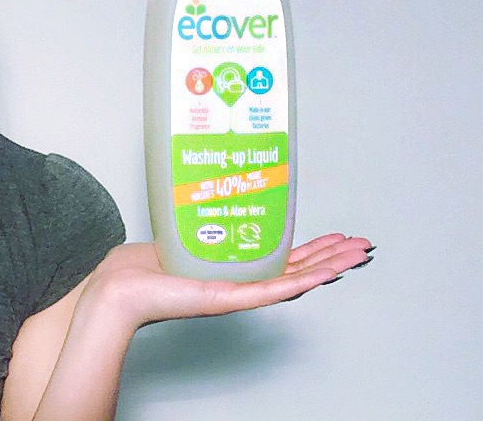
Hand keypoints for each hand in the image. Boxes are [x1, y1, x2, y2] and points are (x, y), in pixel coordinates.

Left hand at [82, 233, 372, 331]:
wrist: (120, 288)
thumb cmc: (142, 265)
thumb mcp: (182, 231)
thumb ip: (202, 217)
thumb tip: (211, 183)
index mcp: (233, 266)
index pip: (282, 257)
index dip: (313, 247)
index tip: (338, 236)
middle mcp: (239, 281)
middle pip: (297, 269)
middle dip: (332, 256)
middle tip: (362, 246)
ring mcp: (235, 292)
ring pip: (292, 281)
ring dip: (327, 268)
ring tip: (355, 258)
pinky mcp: (225, 298)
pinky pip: (269, 291)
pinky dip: (298, 283)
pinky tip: (322, 276)